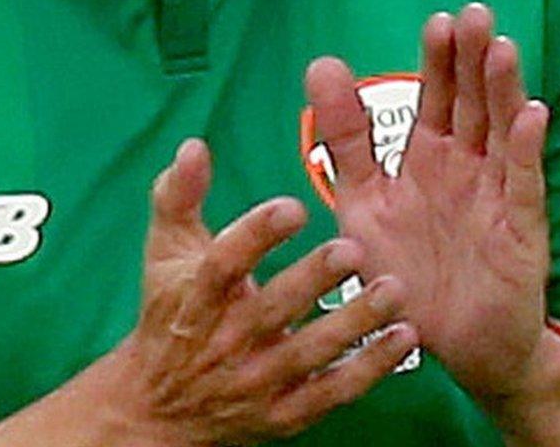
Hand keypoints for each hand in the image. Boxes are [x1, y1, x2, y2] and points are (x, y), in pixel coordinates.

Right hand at [104, 138, 419, 446]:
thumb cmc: (169, 312)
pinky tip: (402, 339)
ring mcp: (255, 381)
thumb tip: (194, 145)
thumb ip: (179, 194)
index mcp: (195, 296)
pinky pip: (331, 392)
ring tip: (392, 290)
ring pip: (309, 354)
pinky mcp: (284, 413)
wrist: (157, 407)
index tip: (292, 207)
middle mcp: (224, 340)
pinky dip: (369, 369)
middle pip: (271, 309)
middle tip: (353, 247)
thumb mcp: (165, 250)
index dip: (256, 235)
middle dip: (313, 279)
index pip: (223, 264)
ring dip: (353, 323)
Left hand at [303, 3, 553, 405]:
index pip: (437, 96)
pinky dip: (529, 150)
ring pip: (502, 133)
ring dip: (503, 91)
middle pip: (472, 103)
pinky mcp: (521, 231)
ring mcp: (498, 195)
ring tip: (500, 48)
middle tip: (473, 14)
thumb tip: (322, 62)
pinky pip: (525, 185)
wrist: (457, 346)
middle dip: (472, 60)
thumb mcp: (363, 202)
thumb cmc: (410, 272)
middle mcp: (468, 167)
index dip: (439, 60)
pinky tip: (532, 115)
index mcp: (431, 157)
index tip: (437, 20)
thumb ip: (346, 138)